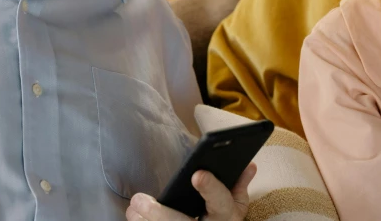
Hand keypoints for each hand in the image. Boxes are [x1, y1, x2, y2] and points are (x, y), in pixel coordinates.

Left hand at [126, 163, 256, 219]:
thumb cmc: (224, 219)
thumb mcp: (237, 204)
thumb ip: (239, 184)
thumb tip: (248, 164)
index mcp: (227, 216)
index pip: (221, 201)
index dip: (210, 188)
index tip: (197, 174)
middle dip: (159, 215)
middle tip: (138, 201)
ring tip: (132, 209)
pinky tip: (134, 217)